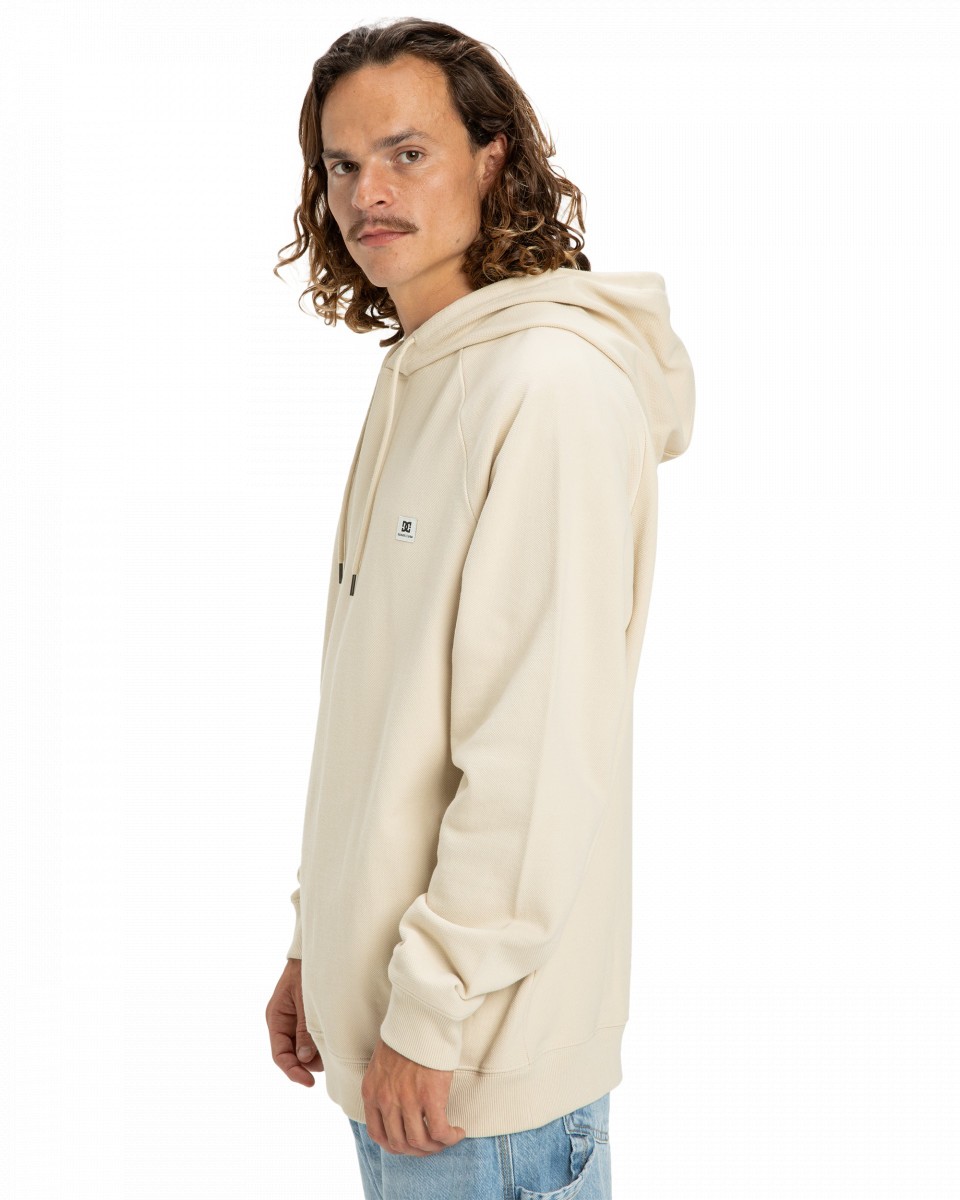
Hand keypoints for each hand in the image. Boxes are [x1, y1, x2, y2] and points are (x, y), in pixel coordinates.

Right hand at [265, 958, 322, 1085]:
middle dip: (309, 1063)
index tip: (309, 1082)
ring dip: (317, 1053)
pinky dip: (321, 1043)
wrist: (318, 950)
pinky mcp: (308, 1020)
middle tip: (330, 1058)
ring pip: (304, 1051)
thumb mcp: (305, 999)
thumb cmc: (307, 971)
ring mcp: (295, 1023)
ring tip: (334, 1045)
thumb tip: (304, 1058)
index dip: (293, 1071)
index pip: (280, 1055)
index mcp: (276, 1018)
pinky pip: (312, 1040)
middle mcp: (283, 1024)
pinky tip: (334, 1037)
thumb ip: (304, 1028)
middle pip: (293, 1056)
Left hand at [360, 1035, 465, 1155]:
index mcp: (372, 1092)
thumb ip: (386, 1086)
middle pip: (399, 1144)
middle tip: (432, 1144)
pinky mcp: (430, 1097)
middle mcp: (386, 1100)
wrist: (420, 1016)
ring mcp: (407, 1100)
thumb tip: (398, 1103)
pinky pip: (439, 1131)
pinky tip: (458, 1131)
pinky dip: (449, 1138)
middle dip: (417, 1150)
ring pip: (419, 1142)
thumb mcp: (383, 1064)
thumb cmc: (406, 1034)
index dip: (395, 1146)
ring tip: (447, 1138)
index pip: (378, 1134)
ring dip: (435, 1147)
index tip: (409, 1144)